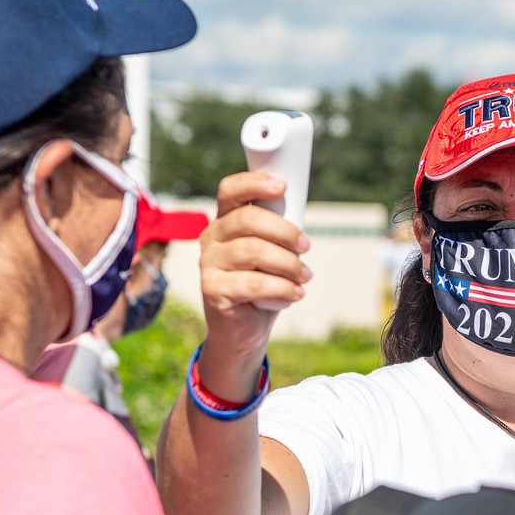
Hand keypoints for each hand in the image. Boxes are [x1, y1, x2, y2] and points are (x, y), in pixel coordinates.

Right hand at [200, 171, 311, 355]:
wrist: (245, 331)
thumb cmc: (263, 287)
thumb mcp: (273, 255)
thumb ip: (279, 235)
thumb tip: (300, 225)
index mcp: (225, 221)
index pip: (230, 191)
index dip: (254, 184)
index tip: (283, 187)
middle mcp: (211, 238)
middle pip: (248, 220)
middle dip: (285, 232)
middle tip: (305, 247)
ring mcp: (208, 263)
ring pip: (253, 251)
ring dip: (288, 264)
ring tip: (304, 276)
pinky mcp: (212, 290)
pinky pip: (253, 283)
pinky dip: (282, 288)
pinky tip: (295, 294)